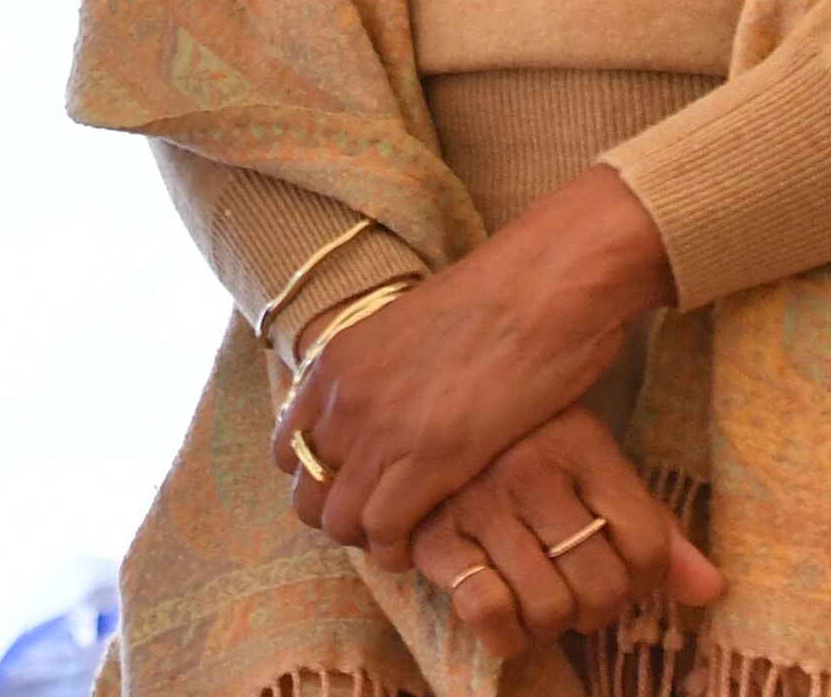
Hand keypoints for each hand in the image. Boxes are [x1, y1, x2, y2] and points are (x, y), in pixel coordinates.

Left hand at [281, 164, 677, 558]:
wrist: (541, 281)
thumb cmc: (498, 299)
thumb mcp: (412, 329)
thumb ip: (384, 370)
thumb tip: (391, 406)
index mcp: (335, 359)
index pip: (289, 448)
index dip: (322, 480)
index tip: (359, 490)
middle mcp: (342, 395)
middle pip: (306, 493)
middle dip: (340, 517)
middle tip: (384, 523)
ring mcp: (379, 427)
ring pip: (338, 520)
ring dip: (369, 539)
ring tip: (407, 538)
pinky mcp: (427, 456)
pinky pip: (384, 530)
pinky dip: (399, 550)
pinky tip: (425, 545)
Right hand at [407, 408, 722, 660]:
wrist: (418, 423)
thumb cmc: (523, 450)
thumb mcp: (591, 466)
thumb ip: (652, 526)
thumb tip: (711, 590)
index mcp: (581, 441)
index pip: (648, 545)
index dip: (644, 580)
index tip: (622, 572)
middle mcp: (530, 469)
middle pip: (601, 587)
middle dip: (597, 609)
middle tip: (579, 593)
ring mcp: (478, 502)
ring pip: (550, 608)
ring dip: (552, 623)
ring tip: (541, 599)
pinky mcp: (433, 536)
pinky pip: (489, 614)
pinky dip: (506, 634)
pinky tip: (505, 613)